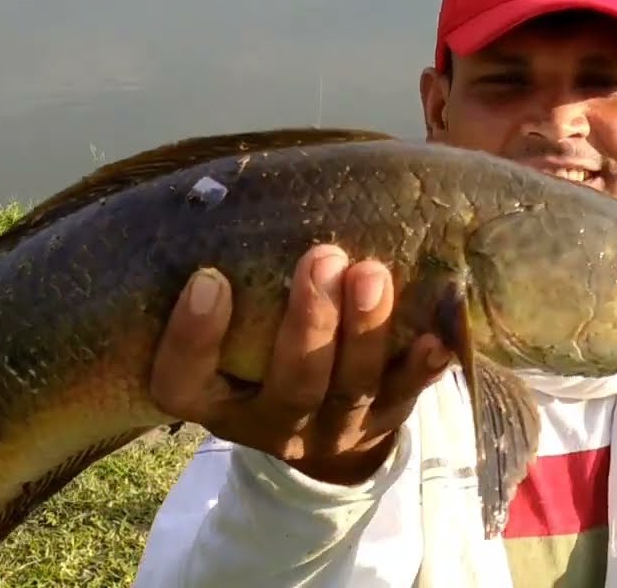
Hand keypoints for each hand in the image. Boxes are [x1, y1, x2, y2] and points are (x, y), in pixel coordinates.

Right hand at [148, 244, 453, 484]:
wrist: (321, 423)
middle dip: (308, 323)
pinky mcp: (384, 420)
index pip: (182, 382)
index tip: (210, 278)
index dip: (193, 338)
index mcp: (214, 397)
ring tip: (371, 275)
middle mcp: (270, 421)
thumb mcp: (231, 323)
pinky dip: (422, 367)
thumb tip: (237, 187)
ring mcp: (332, 429)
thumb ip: (232, 273)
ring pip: (350, 389)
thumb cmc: (259, 340)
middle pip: (289, 385)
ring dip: (364, 331)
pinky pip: (406, 396)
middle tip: (321, 257)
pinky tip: (434, 337)